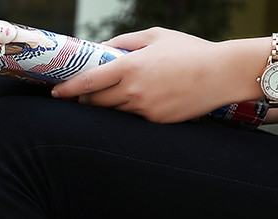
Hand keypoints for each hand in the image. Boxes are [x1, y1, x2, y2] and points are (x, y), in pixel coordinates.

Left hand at [53, 28, 243, 123]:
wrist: (221, 73)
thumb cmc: (189, 50)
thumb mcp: (156, 37)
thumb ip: (124, 43)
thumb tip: (100, 50)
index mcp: (131, 67)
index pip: (89, 82)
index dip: (68, 89)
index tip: (56, 93)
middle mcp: (133, 92)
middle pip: (95, 102)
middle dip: (86, 98)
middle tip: (83, 93)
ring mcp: (143, 110)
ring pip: (113, 111)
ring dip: (108, 104)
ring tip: (119, 92)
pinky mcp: (154, 122)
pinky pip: (132, 118)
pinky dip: (130, 109)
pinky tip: (145, 98)